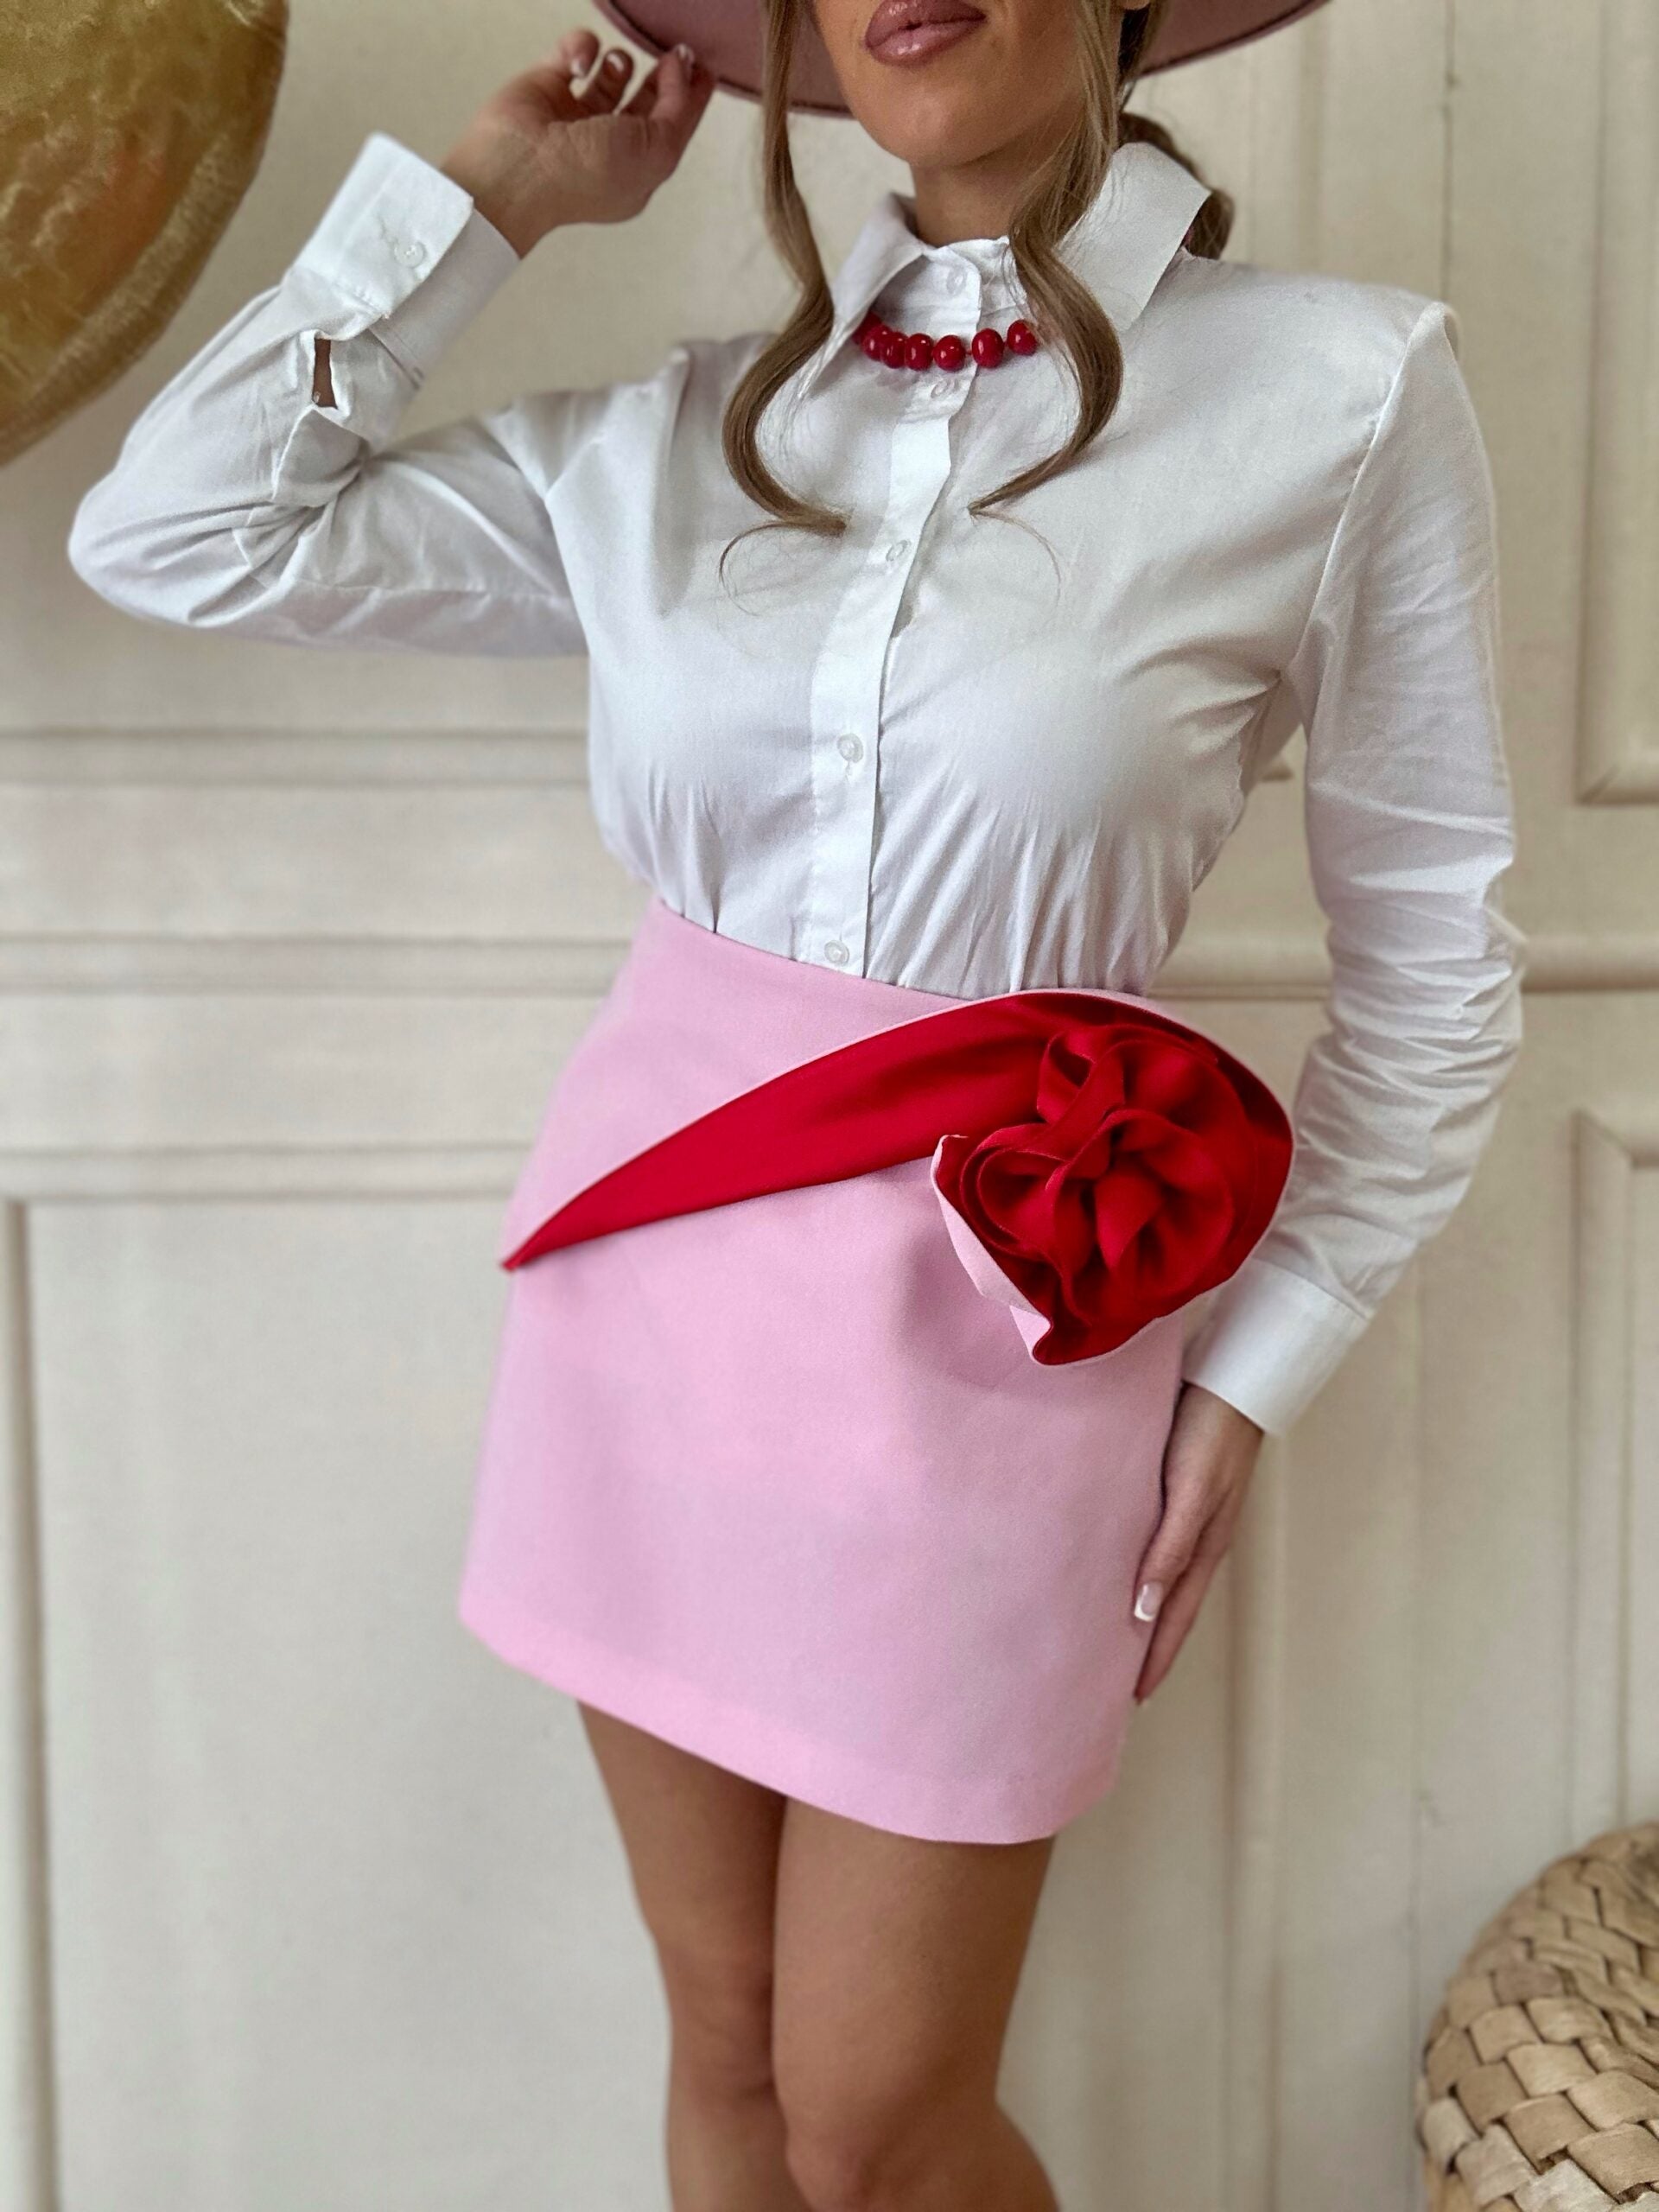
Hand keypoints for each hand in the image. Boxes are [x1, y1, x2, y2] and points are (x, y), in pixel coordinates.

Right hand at [439, 29, 715, 257]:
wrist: (521, 169)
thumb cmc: (589, 174)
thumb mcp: (656, 152)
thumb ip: (678, 111)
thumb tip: (680, 68)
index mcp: (635, 171)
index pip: (671, 129)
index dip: (690, 98)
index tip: (704, 65)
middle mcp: (607, 145)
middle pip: (646, 102)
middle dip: (663, 77)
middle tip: (674, 50)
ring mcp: (576, 116)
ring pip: (612, 74)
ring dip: (620, 62)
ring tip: (617, 65)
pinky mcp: (547, 87)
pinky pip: (575, 52)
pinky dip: (581, 49)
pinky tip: (577, 65)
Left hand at [1131, 1381, 1264, 1702]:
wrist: (1234, 1375)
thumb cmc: (1212, 1430)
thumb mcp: (1191, 1492)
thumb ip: (1168, 1548)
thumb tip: (1142, 1610)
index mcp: (1205, 1546)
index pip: (1174, 1617)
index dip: (1154, 1658)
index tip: (1131, 1699)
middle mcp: (1199, 1537)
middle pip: (1171, 1605)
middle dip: (1149, 1646)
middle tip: (1117, 1682)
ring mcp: (1192, 1514)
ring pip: (1163, 1576)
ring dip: (1144, 1610)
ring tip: (1115, 1635)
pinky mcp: (1179, 1488)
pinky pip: (1158, 1543)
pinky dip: (1141, 1568)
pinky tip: (1120, 1567)